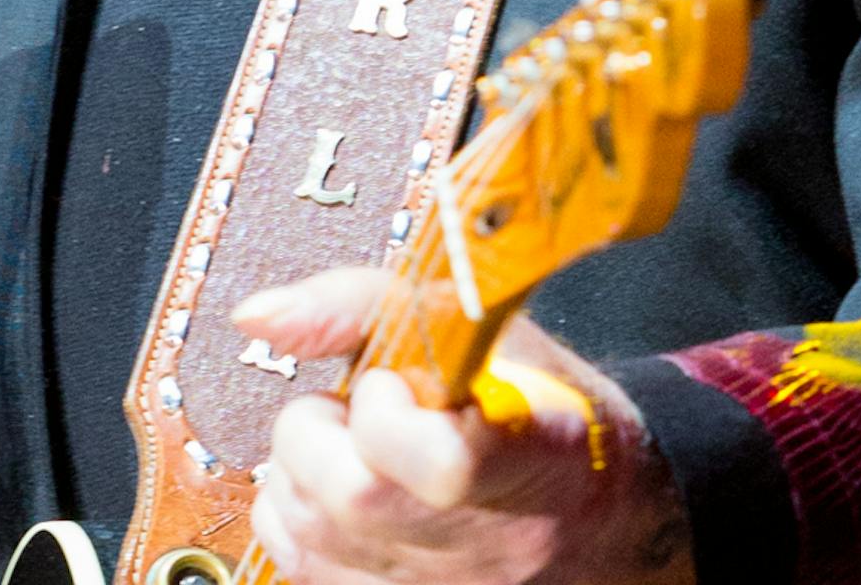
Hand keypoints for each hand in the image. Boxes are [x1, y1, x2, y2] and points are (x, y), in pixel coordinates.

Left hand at [230, 267, 691, 583]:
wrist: (601, 513)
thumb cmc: (538, 403)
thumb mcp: (473, 324)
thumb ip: (360, 303)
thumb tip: (259, 316)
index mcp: (530, 456)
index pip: (443, 464)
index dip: (389, 414)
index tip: (389, 384)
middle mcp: (493, 546)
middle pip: (352, 499)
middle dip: (317, 432)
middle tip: (348, 408)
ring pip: (312, 539)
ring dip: (301, 476)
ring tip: (347, 449)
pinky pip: (306, 573)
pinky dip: (299, 523)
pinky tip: (339, 496)